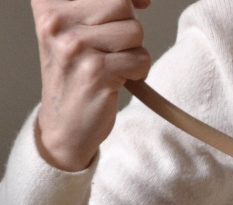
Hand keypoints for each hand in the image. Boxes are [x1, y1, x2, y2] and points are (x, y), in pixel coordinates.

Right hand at [31, 0, 152, 171]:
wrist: (65, 123)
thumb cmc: (75, 73)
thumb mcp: (76, 29)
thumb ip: (103, 7)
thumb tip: (143, 0)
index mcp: (48, 4)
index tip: (138, 5)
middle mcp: (56, 21)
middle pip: (121, 4)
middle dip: (128, 27)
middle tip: (111, 48)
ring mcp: (74, 46)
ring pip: (135, 31)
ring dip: (133, 50)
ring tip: (111, 64)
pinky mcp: (95, 71)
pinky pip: (141, 58)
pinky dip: (138, 71)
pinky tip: (117, 79)